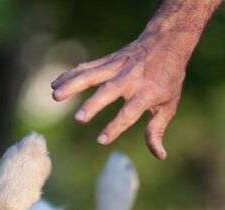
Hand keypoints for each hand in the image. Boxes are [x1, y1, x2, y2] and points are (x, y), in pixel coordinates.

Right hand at [51, 32, 187, 159]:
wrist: (167, 41)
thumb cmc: (168, 78)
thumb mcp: (169, 104)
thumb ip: (157, 130)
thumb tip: (159, 155)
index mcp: (148, 92)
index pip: (130, 112)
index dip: (116, 126)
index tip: (101, 140)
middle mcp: (131, 78)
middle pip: (110, 91)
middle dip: (94, 105)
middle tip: (79, 118)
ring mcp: (118, 67)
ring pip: (93, 75)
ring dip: (73, 84)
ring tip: (55, 95)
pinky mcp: (109, 60)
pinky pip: (88, 67)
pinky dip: (71, 74)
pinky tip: (55, 84)